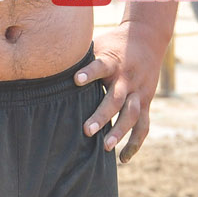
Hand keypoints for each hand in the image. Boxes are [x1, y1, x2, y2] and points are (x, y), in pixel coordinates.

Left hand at [75, 22, 165, 162]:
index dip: (89, 73)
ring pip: (132, 114)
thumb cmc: (113, 44)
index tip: (75, 80)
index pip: (101, 65)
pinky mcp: (145, 102)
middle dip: (102, 115)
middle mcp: (127, 78)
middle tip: (86, 130)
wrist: (148, 38)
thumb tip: (49, 61)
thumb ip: (81, 56)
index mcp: (113, 61)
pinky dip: (135, 143)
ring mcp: (139, 92)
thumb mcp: (99, 44)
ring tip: (106, 147)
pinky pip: (143, 125)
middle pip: (117, 98)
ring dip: (120, 131)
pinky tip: (123, 158)